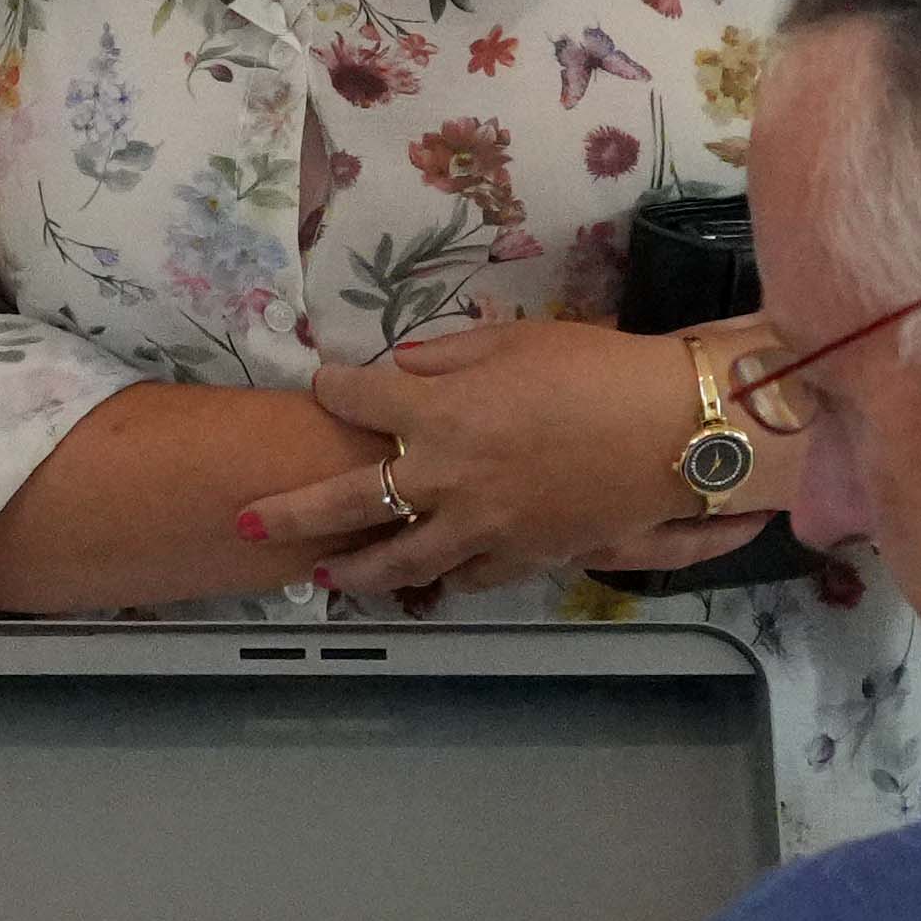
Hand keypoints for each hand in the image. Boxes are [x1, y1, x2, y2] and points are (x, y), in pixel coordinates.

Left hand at [244, 320, 721, 601]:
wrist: (673, 432)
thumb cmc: (598, 371)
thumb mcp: (517, 342)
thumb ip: (448, 359)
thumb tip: (400, 371)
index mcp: (438, 414)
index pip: (357, 400)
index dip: (333, 390)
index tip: (321, 385)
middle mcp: (445, 477)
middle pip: (346, 502)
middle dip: (290, 511)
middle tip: (247, 520)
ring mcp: (481, 527)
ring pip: (399, 560)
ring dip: (355, 569)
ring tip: (323, 577)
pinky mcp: (521, 557)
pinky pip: (469, 576)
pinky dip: (445, 577)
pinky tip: (429, 579)